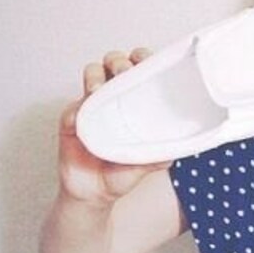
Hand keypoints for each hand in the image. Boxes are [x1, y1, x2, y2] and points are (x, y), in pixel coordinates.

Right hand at [58, 48, 169, 206]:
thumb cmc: (122, 173)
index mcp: (135, 100)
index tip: (148, 60)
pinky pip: (72, 107)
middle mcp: (114, 96)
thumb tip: (181, 148)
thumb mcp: (147, 164)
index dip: (144, 58)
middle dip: (120, 61)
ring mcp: (92, 104)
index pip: (140, 68)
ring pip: (92, 73)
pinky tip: (81, 118)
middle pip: (115, 62)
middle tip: (124, 72)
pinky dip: (76, 109)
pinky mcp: (72, 119)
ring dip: (96, 76)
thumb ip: (161, 154)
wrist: (95, 194)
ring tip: (98, 90)